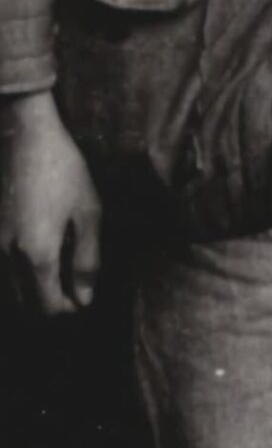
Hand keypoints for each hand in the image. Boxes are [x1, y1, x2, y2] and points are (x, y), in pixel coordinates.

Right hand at [0, 91, 101, 314]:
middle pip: (27, 304)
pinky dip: (22, 275)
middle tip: (74, 291)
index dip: (69, 310)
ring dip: (35, 292)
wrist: (24, 136)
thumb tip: (85, 298)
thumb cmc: (64, 170)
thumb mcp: (88, 212)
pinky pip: (4, 269)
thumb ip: (88, 259)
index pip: (49, 307)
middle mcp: (9, 256)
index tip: (84, 299)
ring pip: (12, 289)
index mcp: (37, 255)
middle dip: (51, 305)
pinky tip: (41, 257)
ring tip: (60, 275)